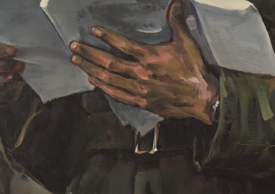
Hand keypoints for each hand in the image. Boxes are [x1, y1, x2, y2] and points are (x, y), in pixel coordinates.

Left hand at [70, 0, 218, 123]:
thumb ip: (176, 21)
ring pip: (109, 79)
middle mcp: (141, 74)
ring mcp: (139, 89)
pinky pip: (117, 95)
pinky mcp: (141, 102)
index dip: (107, 37)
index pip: (123, 45)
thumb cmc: (193, 70)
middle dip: (89, 54)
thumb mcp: (186, 42)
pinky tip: (93, 81)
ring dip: (90, 69)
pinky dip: (103, 87)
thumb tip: (176, 1)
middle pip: (109, 63)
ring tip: (77, 61)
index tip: (94, 30)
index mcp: (150, 57)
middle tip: (74, 47)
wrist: (201, 99)